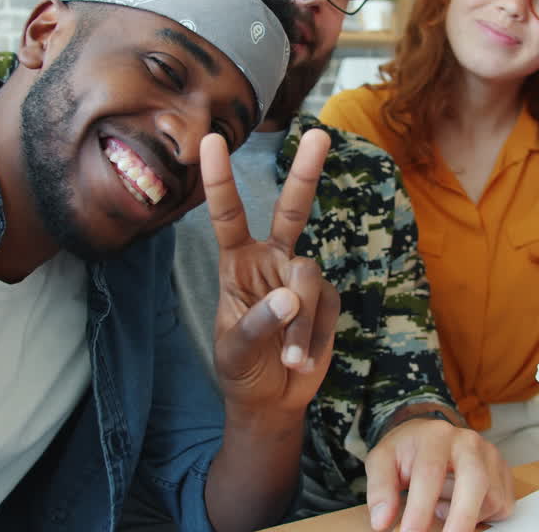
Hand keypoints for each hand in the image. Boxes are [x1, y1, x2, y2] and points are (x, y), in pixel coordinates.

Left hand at [201, 129, 339, 416]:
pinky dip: (313, 337)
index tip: (212, 140)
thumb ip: (257, 323)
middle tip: (320, 135)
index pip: (228, 215)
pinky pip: (324, 307)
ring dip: (300, 322)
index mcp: (237, 263)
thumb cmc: (240, 370)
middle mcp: (271, 260)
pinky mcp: (327, 300)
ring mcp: (302, 279)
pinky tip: (301, 361)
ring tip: (290, 359)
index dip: (219, 179)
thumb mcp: (233, 351)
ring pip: (308, 277)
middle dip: (306, 173)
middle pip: (291, 210)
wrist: (270, 402)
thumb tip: (290, 297)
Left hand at [364, 417, 513, 531]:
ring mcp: (491, 456)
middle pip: (474, 480)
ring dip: (465, 517)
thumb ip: (380, 490)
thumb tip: (382, 521)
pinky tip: (461, 505)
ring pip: (489, 498)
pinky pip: (501, 506)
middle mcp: (468, 441)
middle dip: (461, 518)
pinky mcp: (504, 473)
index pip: (430, 472)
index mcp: (435, 435)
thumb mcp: (383, 462)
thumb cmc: (407, 452)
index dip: (420, 508)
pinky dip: (481, 516)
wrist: (430, 436)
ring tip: (441, 507)